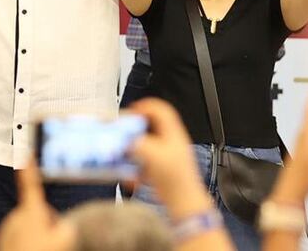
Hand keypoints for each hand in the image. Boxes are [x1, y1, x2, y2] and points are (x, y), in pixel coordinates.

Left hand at [0, 165, 76, 250]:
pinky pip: (18, 234)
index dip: (30, 165)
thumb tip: (62, 224)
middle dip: (46, 223)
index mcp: (32, 211)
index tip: (25, 150)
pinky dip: (25, 241)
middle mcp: (16, 216)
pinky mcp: (1, 239)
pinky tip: (29, 250)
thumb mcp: (67, 239)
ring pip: (29, 224)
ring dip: (36, 234)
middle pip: (38, 211)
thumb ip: (68, 225)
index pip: (31, 182)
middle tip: (49, 242)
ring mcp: (7, 227)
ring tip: (38, 248)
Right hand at [127, 97, 208, 213]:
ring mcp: (167, 153)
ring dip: (134, 145)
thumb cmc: (175, 178)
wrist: (183, 201)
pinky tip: (133, 172)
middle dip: (135, 127)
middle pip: (151, 124)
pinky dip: (137, 162)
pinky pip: (146, 157)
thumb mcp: (152, 154)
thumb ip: (136, 143)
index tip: (130, 113)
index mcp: (172, 132)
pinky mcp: (161, 166)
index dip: (144, 106)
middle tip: (124, 131)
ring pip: (147, 141)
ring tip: (125, 151)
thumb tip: (124, 139)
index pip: (160, 109)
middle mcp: (170, 140)